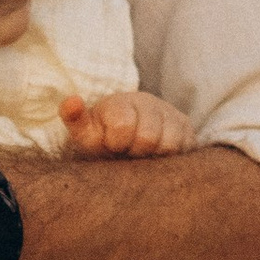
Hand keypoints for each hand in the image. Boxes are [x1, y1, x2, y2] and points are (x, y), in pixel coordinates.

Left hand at [61, 89, 195, 160]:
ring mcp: (171, 115)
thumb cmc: (103, 138)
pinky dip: (169, 158)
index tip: (111, 144)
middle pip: (148, 137)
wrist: (124, 141)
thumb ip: (75, 118)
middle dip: (134, 151)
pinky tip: (156, 156)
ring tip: (142, 155)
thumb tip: (71, 101)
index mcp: (122, 102)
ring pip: (169, 144)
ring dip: (153, 156)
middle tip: (127, 152)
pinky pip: (185, 150)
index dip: (116, 142)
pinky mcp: (187, 130)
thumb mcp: (85, 132)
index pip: (123, 125)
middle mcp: (149, 103)